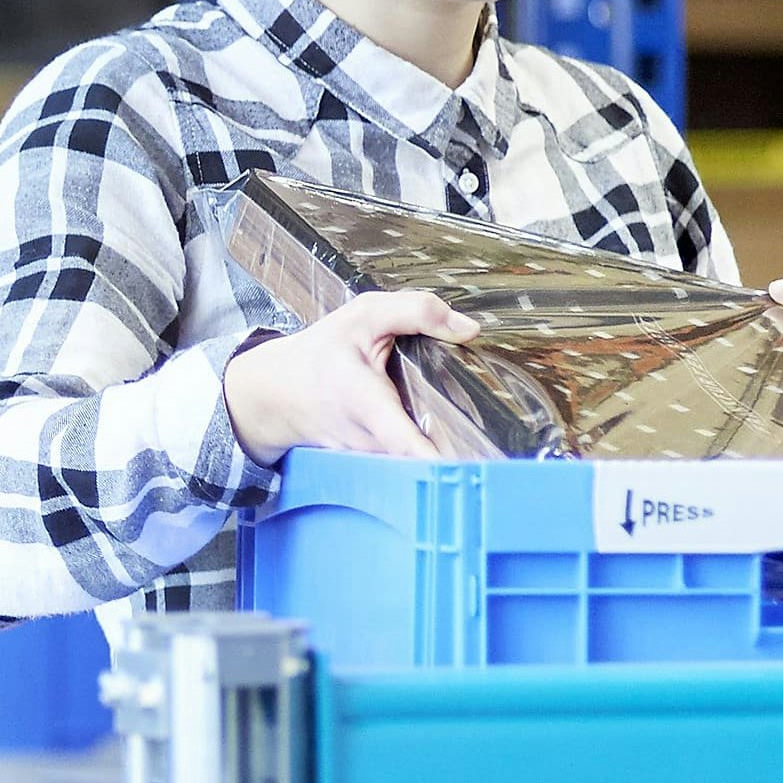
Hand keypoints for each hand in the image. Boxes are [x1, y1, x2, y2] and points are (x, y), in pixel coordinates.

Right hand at [227, 290, 476, 460]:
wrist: (277, 394)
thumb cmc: (321, 354)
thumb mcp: (363, 315)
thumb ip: (416, 311)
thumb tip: (470, 330)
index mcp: (367, 404)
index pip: (407, 443)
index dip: (441, 458)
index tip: (476, 467)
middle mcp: (370, 443)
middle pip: (427, 462)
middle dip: (464, 455)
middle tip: (505, 450)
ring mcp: (371, 463)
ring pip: (421, 470)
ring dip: (451, 458)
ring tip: (485, 447)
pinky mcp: (373, 471)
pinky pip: (410, 471)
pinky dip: (432, 461)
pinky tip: (451, 446)